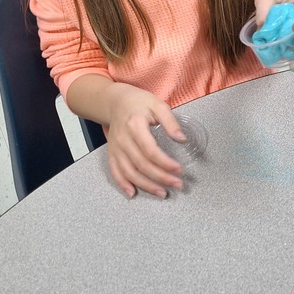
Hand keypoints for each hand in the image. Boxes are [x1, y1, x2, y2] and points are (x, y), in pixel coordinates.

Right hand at [106, 83, 185, 198]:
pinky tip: (132, 193)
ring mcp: (115, 148)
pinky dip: (122, 184)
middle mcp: (123, 139)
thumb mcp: (157, 104)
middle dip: (161, 178)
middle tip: (177, 184)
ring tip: (162, 193)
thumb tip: (182, 139)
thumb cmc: (138, 102)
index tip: (179, 170)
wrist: (115, 101)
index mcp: (135, 125)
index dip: (166, 164)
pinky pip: (114, 171)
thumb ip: (170, 122)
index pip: (151, 151)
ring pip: (129, 172)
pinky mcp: (111, 153)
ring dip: (146, 186)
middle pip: (142, 165)